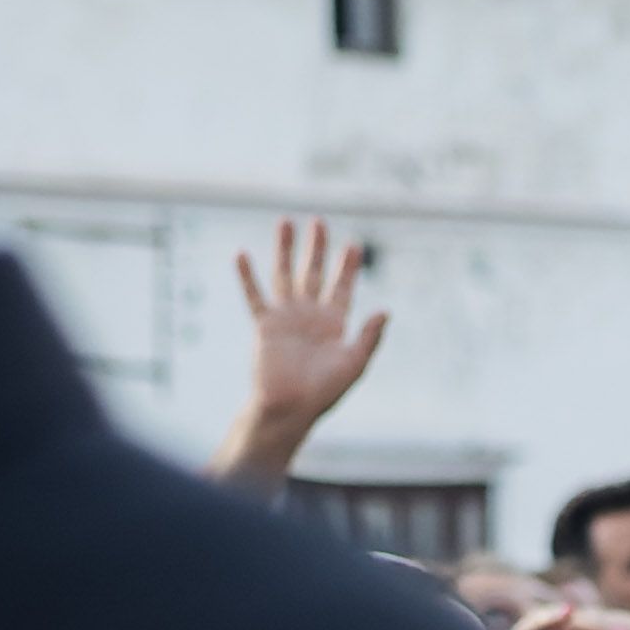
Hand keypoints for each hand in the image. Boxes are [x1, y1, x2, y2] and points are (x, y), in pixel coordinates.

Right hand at [211, 218, 387, 491]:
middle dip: (317, 248)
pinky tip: (242, 254)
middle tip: (319, 221)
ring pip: (285, 275)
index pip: (342, 287)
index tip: (353, 244)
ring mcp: (286, 317)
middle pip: (314, 273)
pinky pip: (254, 296)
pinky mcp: (264, 324)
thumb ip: (369, 336)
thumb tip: (386, 309)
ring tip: (286, 222)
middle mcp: (310, 315)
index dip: (348, 267)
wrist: (291, 407)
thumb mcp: (354, 363)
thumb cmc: (324, 391)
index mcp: (334, 324)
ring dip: (285, 249)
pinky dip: (247, 276)